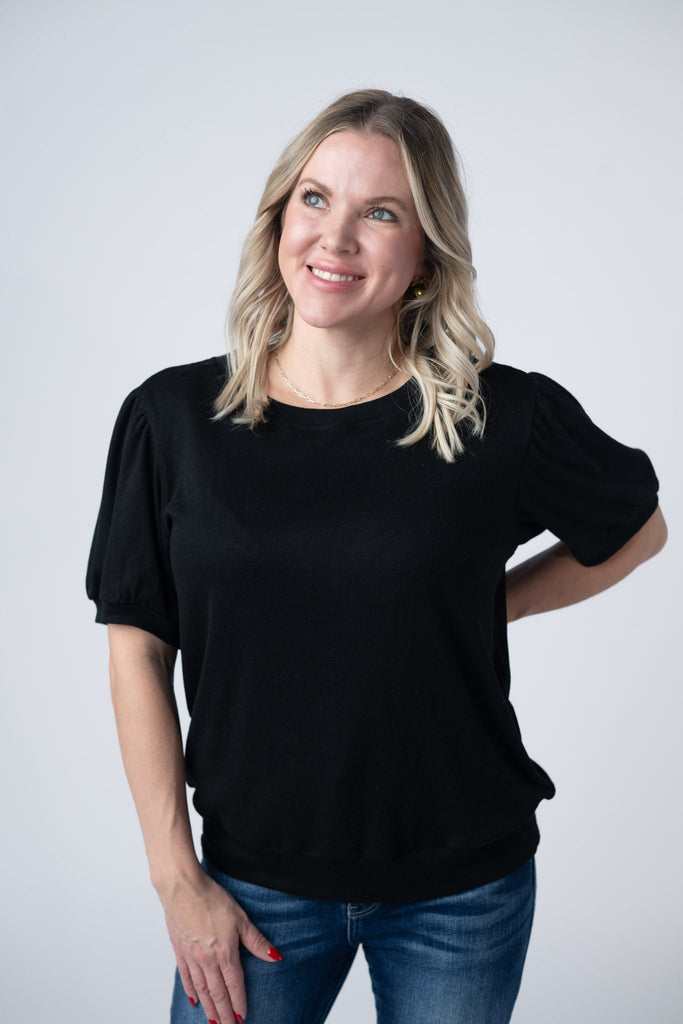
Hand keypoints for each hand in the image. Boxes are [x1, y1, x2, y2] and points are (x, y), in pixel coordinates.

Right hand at [159, 868, 280, 1022]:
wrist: (181, 888)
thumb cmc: (211, 898)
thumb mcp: (240, 918)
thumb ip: (256, 941)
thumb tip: (275, 957)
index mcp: (224, 953)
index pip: (234, 985)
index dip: (239, 1003)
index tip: (243, 1018)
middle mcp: (207, 960)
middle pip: (217, 993)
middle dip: (224, 1013)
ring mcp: (191, 956)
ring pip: (202, 989)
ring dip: (209, 1007)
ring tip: (214, 1021)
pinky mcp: (179, 950)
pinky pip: (186, 977)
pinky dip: (191, 990)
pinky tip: (195, 1000)